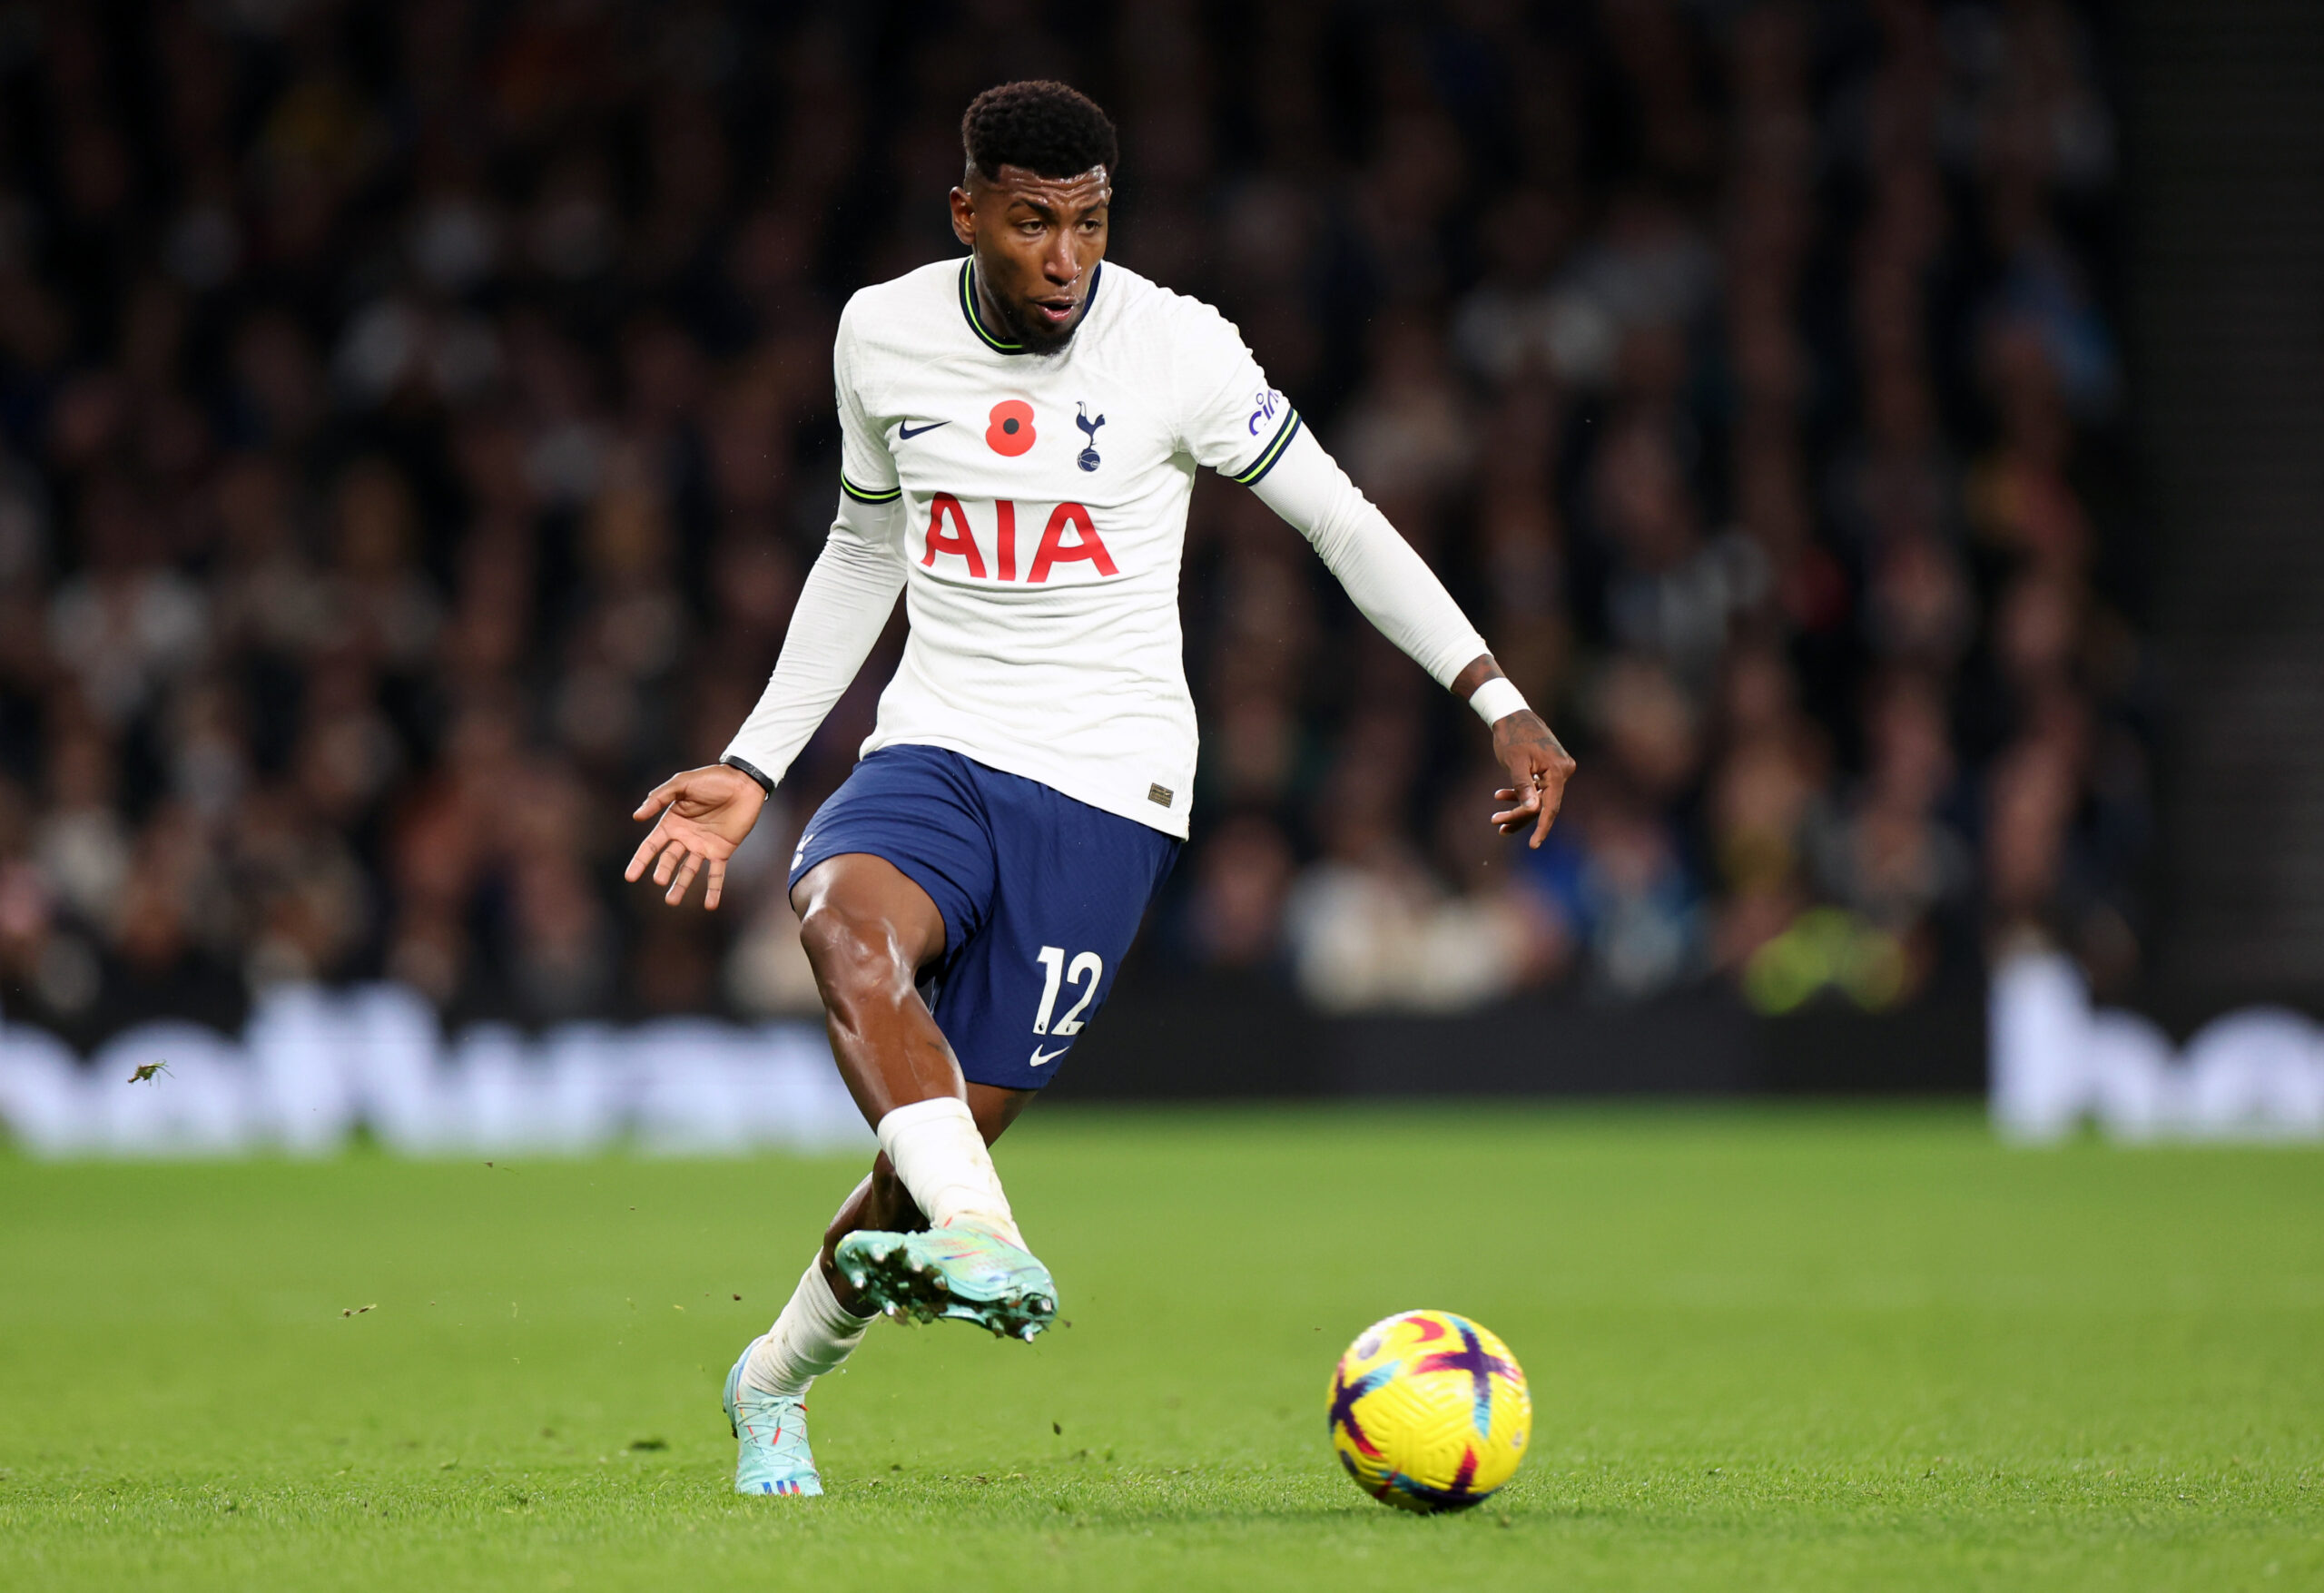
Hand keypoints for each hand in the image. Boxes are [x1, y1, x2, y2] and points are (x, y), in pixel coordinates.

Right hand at [625, 764, 768, 908]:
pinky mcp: (723, 851)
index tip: (630, 876)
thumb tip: (636, 816)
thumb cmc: (712, 779)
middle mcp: (685, 837)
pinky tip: (710, 906)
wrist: (744, 782)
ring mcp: (703, 845)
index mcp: (672, 822)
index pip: (652, 845)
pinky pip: (716, 874)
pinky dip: (713, 889)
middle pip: (669, 860)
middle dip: (663, 872)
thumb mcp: (682, 783)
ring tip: (671, 901)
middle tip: (659, 881)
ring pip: (688, 871)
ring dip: (680, 886)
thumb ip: (660, 797)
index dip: (640, 860)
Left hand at [1489, 710, 1575, 848]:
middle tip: (1496, 824)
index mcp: (1559, 770)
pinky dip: (1520, 795)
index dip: (1542, 828)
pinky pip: (1537, 789)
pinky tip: (1500, 796)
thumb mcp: (1514, 763)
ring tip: (1495, 819)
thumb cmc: (1511, 736)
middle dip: (1520, 817)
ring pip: (1539, 798)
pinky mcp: (1549, 769)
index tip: (1533, 846)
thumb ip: (1523, 786)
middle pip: (1543, 804)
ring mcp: (1558, 770)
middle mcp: (1564, 770)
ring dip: (1518, 809)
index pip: (1552, 806)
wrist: (1510, 714)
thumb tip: (1532, 810)